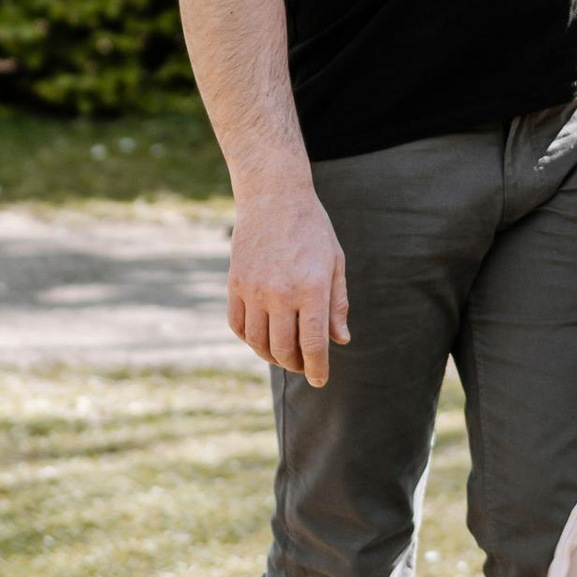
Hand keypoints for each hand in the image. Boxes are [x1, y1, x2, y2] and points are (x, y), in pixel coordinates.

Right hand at [228, 181, 349, 385]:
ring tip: (285, 354)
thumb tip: (341, 340)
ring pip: (258, 342)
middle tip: (304, 365)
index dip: (317, 368)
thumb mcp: (335, 262)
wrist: (273, 196)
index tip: (320, 381)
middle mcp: (280, 294)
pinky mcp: (235, 285)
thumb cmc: (312, 228)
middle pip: (284, 350)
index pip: (314, 344)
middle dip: (296, 365)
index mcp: (311, 289)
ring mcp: (254, 290)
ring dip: (272, 356)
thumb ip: (337, 304)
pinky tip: (262, 338)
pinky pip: (238, 325)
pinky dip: (250, 339)